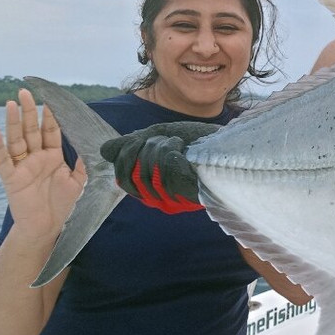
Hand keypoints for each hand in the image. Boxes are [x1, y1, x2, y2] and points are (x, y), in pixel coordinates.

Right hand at [0, 89, 85, 244]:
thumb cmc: (62, 204)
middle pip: (31, 130)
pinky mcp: (11, 178)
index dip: (50, 116)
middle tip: (24, 92)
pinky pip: (2, 160)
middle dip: (29, 111)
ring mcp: (22, 166)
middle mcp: (35, 157)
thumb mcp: (78, 181)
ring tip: (11, 103)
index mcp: (52, 156)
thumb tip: (91, 145)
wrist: (47, 227)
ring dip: (12, 122)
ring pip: (15, 139)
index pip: (50, 131)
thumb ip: (83, 163)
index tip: (50, 100)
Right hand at [99, 122, 217, 212]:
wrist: (230, 139)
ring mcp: (177, 198)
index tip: (141, 139)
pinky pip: (167, 169)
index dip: (125, 156)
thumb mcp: (159, 136)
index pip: (123, 180)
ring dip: (161, 146)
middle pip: (134, 174)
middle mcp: (162, 198)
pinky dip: (171, 150)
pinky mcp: (191, 192)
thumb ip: (132, 145)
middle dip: (144, 148)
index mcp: (152, 188)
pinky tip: (184, 148)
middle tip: (163, 140)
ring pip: (150, 170)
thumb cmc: (199, 140)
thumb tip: (104, 151)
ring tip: (176, 143)